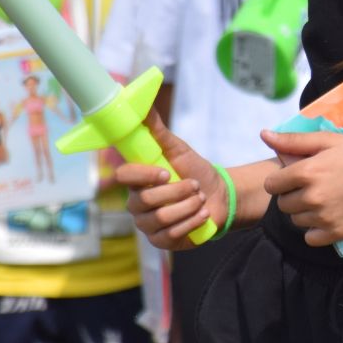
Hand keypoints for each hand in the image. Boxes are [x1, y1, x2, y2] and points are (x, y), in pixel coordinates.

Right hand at [116, 112, 226, 251]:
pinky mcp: (161, 241)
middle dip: (177, 191)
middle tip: (195, 185)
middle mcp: (136, 203)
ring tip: (201, 199)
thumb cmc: (195, 170)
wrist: (219, 196)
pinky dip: (192, 222)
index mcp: (135, 180)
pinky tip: (203, 214)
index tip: (167, 172)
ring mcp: (147, 224)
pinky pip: (171, 234)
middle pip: (146, 200)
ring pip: (160, 218)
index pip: (124, 177)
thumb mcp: (177, 148)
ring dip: (187, 206)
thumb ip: (156, 129)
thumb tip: (140, 101)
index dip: (145, 175)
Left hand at [259, 130, 342, 248]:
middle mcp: (312, 196)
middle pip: (283, 204)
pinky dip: (316, 230)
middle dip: (293, 196)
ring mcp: (324, 217)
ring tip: (325, 200)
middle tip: (314, 188)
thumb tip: (263, 135)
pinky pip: (310, 238)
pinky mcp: (336, 233)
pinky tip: (329, 216)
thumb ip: (293, 141)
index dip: (282, 181)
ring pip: (296, 220)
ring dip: (305, 212)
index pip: (271, 185)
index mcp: (306, 171)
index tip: (296, 178)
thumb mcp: (327, 141)